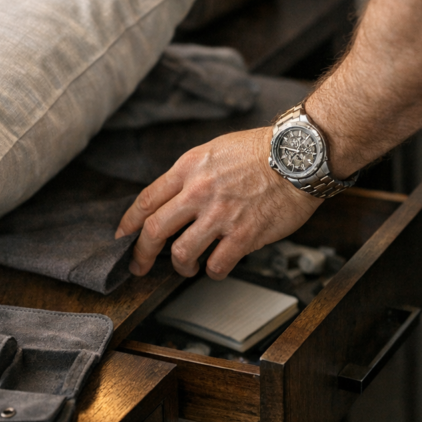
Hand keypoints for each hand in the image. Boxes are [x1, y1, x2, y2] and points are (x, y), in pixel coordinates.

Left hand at [116, 127, 321, 279]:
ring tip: (187, 267)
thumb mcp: (216, 150)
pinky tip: (217, 266)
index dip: (129, 222)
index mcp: (189, 168)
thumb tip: (176, 199)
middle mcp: (199, 192)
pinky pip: (216, 266)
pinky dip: (212, 271)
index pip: (147, 199)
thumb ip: (193, 174)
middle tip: (140, 266)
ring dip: (180, 266)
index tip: (123, 235)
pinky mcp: (244, 236)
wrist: (299, 156)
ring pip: (181, 253)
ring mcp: (220, 216)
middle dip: (141, 254)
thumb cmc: (262, 150)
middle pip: (154, 230)